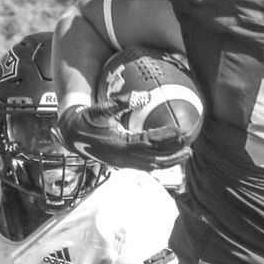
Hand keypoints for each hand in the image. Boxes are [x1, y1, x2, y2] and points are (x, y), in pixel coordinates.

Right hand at [59, 102, 191, 172]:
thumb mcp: (100, 109)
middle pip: (156, 158)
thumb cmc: (87, 120)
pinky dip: (162, 163)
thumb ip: (120, 102)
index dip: (166, 137)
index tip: (180, 131)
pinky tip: (172, 158)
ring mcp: (125, 163)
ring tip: (187, 154)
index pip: (149, 142)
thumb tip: (143, 96)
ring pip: (154, 166)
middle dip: (174, 153)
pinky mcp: (125, 165)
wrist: (72, 137)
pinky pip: (148, 167)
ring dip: (171, 161)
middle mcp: (125, 157)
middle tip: (190, 145)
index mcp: (120, 144)